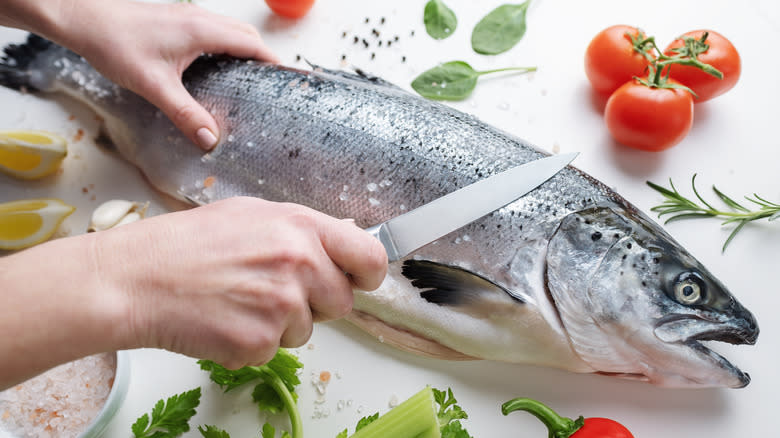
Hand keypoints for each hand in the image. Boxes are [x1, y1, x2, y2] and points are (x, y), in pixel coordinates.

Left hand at [53, 0, 277, 149]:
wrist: (85, 19)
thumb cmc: (116, 44)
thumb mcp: (154, 86)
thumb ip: (184, 113)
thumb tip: (209, 138)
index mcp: (202, 32)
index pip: (252, 45)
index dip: (272, 63)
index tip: (286, 80)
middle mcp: (200, 18)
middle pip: (246, 35)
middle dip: (261, 58)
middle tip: (267, 85)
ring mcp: (188, 15)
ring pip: (230, 30)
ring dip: (243, 50)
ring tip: (246, 79)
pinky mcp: (177, 18)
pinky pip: (214, 30)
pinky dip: (225, 45)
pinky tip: (213, 67)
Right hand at [95, 197, 386, 368]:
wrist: (135, 279)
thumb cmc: (185, 245)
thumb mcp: (252, 215)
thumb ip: (302, 230)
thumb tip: (344, 243)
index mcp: (300, 226)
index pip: (370, 258)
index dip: (367, 274)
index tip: (359, 280)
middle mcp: (299, 263)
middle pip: (342, 303)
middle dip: (316, 303)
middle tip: (273, 290)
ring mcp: (281, 304)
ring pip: (307, 331)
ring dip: (281, 324)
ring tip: (238, 300)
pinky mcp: (260, 341)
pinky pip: (274, 351)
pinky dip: (252, 343)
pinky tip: (224, 319)